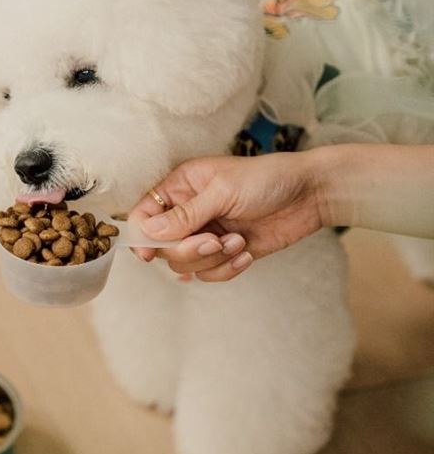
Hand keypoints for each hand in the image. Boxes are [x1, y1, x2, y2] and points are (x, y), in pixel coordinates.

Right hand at [129, 152, 323, 280]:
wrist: (310, 195)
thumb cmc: (267, 179)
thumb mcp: (222, 192)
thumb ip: (184, 215)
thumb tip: (147, 232)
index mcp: (181, 187)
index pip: (144, 215)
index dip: (142, 236)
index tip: (149, 254)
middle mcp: (188, 212)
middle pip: (163, 246)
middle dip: (187, 249)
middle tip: (213, 241)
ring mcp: (206, 234)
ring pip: (185, 263)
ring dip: (211, 259)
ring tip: (238, 242)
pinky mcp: (225, 253)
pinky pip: (209, 273)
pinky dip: (226, 269)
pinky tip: (246, 253)